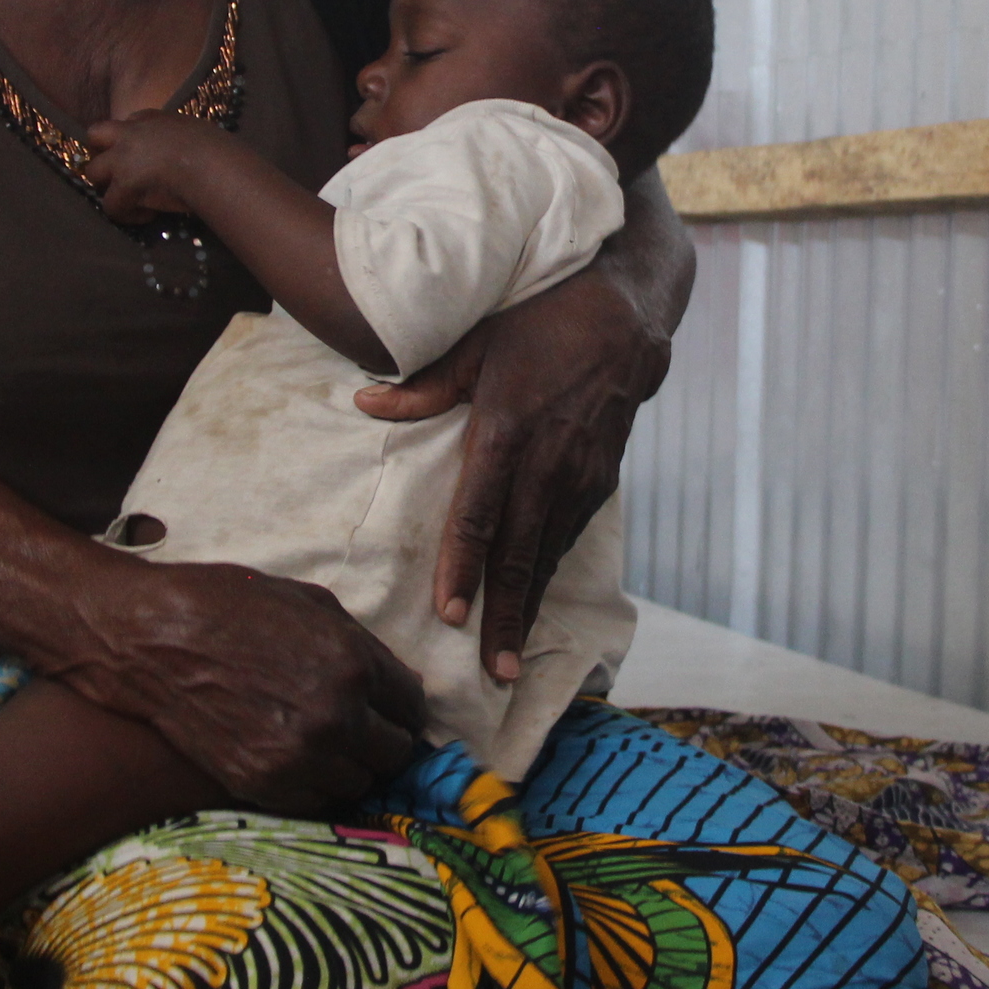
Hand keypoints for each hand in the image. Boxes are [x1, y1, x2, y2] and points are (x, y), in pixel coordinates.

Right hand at [66, 559, 428, 811]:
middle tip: (362, 728)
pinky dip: (315, 784)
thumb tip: (401, 683)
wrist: (152, 640)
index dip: (401, 706)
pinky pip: (317, 802)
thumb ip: (363, 645)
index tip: (389, 708)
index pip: (412, 706)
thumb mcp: (310, 603)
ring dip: (350, 765)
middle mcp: (335, 717)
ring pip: (360, 784)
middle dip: (383, 738)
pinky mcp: (262, 784)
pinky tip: (297, 757)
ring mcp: (298, 757)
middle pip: (394, 754)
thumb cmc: (228, 606)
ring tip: (324, 742)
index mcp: (352, 664)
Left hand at [83, 112, 228, 224]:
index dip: (130, 139)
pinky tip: (147, 216)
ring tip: (129, 198)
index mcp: (151, 118)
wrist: (212, 165)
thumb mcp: (196, 132)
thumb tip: (184, 154)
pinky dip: (126, 213)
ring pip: (93, 171)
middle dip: (102, 152)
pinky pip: (110, 205)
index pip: (129, 121)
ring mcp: (121, 158)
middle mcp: (130, 133)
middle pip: (96, 135)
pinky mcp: (122, 184)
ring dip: (107, 185)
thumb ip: (180, 138)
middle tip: (118, 172)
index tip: (142, 155)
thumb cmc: (216, 150)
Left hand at [354, 270, 671, 680]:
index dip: (463, 567)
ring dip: (529, 606)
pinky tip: (533, 602)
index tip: (450, 613)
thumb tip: (364, 402)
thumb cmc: (539, 324)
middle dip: (504, 615)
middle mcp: (547, 462)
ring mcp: (580, 474)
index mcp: (507, 431)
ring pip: (548, 554)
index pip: (479, 514)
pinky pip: (567, 536)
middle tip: (490, 669)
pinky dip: (548, 573)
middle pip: (519, 553)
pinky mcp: (601, 478)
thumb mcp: (476, 344)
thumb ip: (423, 386)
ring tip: (510, 656)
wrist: (624, 319)